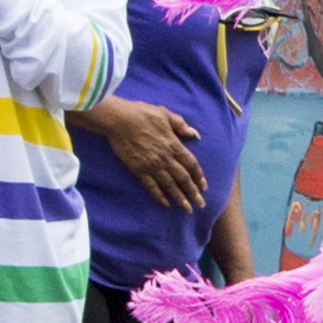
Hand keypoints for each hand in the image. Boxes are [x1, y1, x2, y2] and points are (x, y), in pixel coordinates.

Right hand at [87, 94, 207, 209]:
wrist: (118, 120)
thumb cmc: (142, 114)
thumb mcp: (166, 114)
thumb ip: (181, 125)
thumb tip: (195, 135)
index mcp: (173, 144)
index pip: (191, 164)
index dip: (198, 176)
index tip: (204, 187)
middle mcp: (165, 158)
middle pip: (183, 178)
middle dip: (193, 192)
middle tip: (201, 204)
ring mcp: (151, 165)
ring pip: (169, 185)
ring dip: (179, 198)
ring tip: (187, 209)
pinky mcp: (138, 169)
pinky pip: (150, 186)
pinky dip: (159, 196)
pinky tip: (165, 204)